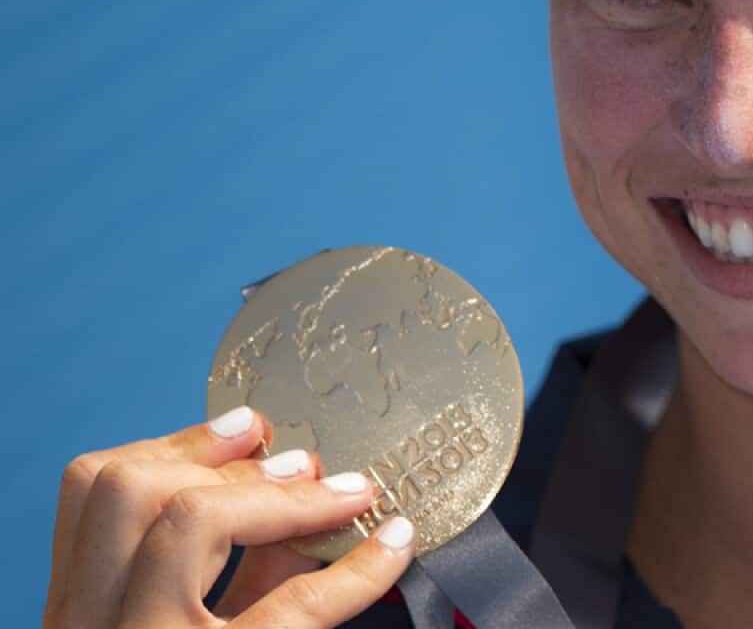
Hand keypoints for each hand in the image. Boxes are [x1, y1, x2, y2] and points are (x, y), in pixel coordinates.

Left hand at [43, 406, 415, 627]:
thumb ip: (292, 610)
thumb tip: (324, 536)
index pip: (291, 611)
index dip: (357, 570)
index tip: (396, 536)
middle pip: (195, 522)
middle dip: (273, 490)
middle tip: (328, 482)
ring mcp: (80, 612)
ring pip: (124, 487)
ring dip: (200, 451)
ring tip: (260, 437)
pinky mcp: (60, 589)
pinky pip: (86, 492)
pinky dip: (148, 457)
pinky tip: (202, 452)